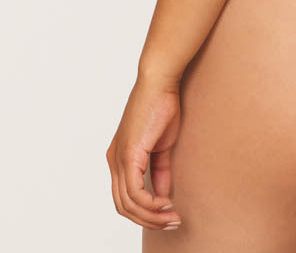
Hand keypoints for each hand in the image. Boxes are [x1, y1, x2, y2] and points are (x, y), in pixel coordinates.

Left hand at [106, 74, 182, 230]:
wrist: (159, 82)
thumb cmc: (161, 106)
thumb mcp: (162, 145)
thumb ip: (160, 171)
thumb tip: (163, 195)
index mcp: (119, 158)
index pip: (125, 197)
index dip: (145, 211)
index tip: (168, 213)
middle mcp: (114, 161)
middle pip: (123, 206)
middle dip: (148, 220)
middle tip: (171, 222)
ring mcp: (119, 159)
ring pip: (128, 204)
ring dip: (151, 216)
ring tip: (172, 216)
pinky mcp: (128, 155)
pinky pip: (135, 192)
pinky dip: (151, 204)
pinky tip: (165, 202)